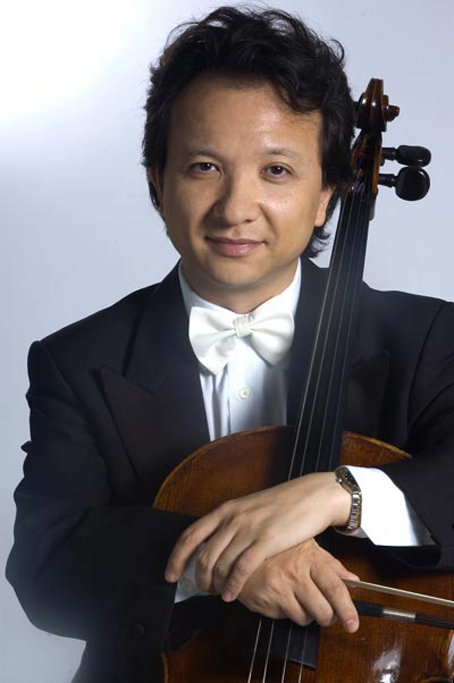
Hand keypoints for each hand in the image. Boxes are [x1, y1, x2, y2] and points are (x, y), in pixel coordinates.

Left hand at [165, 472, 350, 600]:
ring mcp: (248, 529)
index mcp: (225, 510)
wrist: (310, 496)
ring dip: (215, 585)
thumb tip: (214, 542)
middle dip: (198, 578)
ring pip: (220, 565)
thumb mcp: (248, 507)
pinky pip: (241, 569)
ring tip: (218, 594)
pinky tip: (231, 595)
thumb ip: (230, 522)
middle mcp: (232, 519)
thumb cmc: (281, 503)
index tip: (170, 574)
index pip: (190, 535)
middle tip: (202, 590)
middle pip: (203, 556)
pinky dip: (232, 586)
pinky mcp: (266, 541)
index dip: (176, 558)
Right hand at [238, 538, 359, 632]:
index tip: (353, 624)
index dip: (347, 610)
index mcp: (308, 558)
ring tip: (297, 597)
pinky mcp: (265, 602)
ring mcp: (278, 589)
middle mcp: (294, 573)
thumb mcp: (305, 546)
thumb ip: (330, 564)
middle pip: (323, 611)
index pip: (335, 588)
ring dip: (306, 614)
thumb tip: (353, 579)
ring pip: (305, 618)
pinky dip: (286, 611)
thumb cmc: (277, 546)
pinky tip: (280, 596)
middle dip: (328, 617)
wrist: (240, 549)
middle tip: (325, 612)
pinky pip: (285, 618)